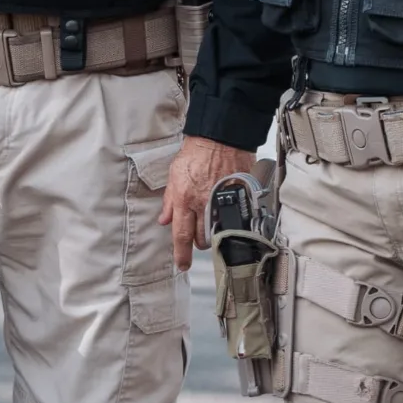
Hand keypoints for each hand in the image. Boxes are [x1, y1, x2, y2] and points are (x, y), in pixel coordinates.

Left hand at [158, 136, 255, 269]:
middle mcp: (204, 203)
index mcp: (185, 199)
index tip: (182, 265)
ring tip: (211, 224)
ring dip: (214, 233)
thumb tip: (165, 220)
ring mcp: (223, 201)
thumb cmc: (196, 151)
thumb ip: (169, 200)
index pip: (181, 235)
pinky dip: (230, 220)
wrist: (220, 136)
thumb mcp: (174, 175)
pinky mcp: (238, 197)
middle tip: (197, 234)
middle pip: (202, 239)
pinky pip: (234, 218)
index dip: (181, 254)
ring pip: (219, 232)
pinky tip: (227, 215)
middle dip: (198, 241)